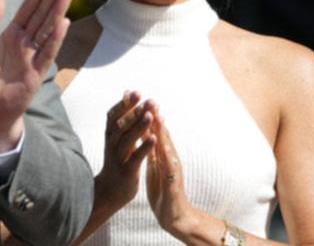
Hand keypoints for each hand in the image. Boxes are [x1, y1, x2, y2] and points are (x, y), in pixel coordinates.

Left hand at [0, 0, 72, 151]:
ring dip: (58, 12)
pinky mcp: (37, 72)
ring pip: (47, 29)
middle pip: (41, 15)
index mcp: (12, 34)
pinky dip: (55, 38)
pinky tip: (63, 23)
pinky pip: (47, 52)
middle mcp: (25, 42)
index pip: (28, 9)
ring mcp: (32, 56)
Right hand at [95, 92, 155, 211]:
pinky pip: (135, 158)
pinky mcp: (126, 171)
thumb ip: (123, 114)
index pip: (113, 115)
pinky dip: (144, 148)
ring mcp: (118, 158)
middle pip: (121, 125)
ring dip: (139, 127)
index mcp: (110, 134)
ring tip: (150, 115)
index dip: (124, 104)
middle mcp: (111, 144)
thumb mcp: (117, 135)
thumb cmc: (117, 158)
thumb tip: (127, 91)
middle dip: (134, 112)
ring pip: (127, 140)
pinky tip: (154, 138)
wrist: (110, 190)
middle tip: (146, 101)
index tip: (136, 92)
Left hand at [145, 109, 197, 238]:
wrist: (173, 214)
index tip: (140, 99)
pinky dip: (166, 157)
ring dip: (163, 132)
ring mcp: (172, 169)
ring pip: (167, 147)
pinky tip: (162, 147)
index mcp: (162, 153)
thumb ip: (151, 148)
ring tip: (158, 116)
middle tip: (150, 99)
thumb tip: (143, 130)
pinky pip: (169, 168)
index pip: (154, 131)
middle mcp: (169, 158)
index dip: (147, 115)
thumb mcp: (154, 164)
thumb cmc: (163, 187)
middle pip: (162, 134)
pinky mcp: (173, 182)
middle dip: (156, 117)